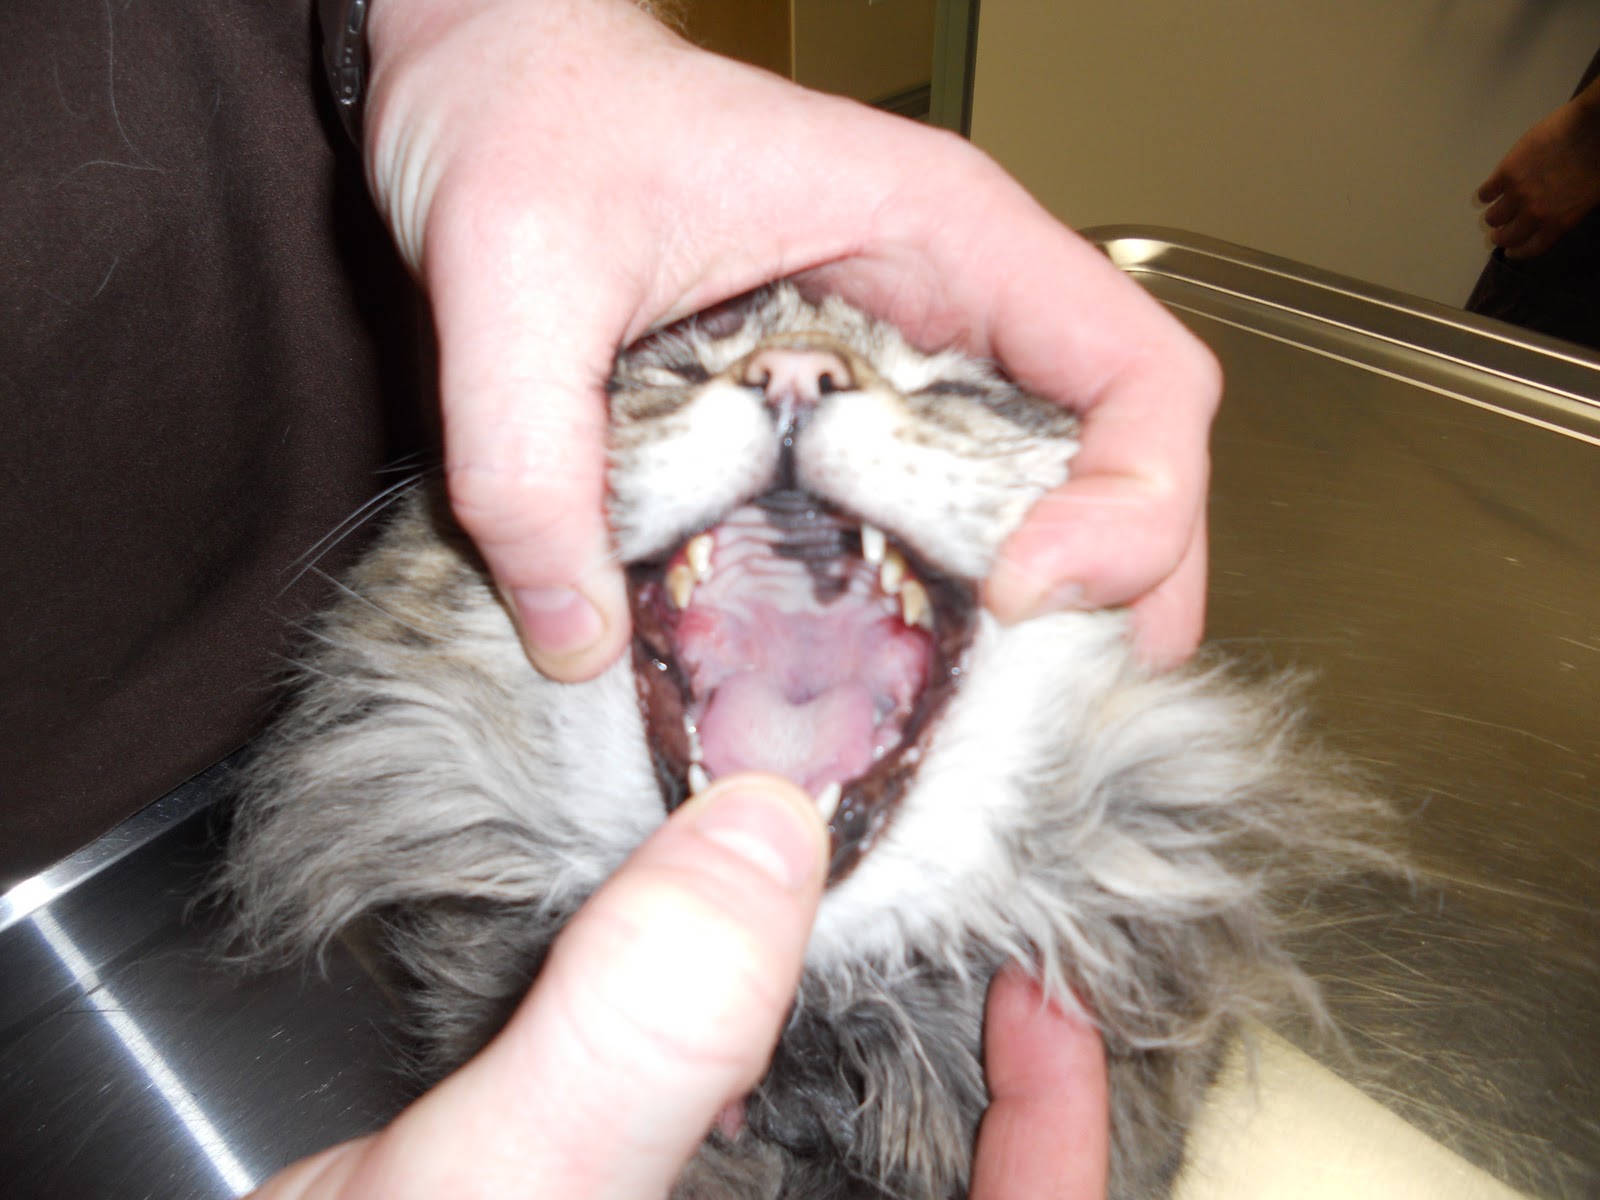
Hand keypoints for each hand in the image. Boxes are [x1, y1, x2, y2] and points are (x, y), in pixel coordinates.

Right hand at [248, 775, 1108, 1198]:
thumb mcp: (499, 1188)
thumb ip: (634, 1035)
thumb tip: (771, 834)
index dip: (1062, 1137)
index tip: (1045, 998)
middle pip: (929, 1179)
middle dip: (963, 1057)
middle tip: (957, 910)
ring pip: (826, 1135)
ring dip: (841, 1020)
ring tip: (842, 904)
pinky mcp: (606, 1189)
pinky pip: (710, 1113)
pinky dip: (721, 1030)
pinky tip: (694, 952)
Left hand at [362, 0, 1218, 677]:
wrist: (493, 85)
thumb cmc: (531, 120)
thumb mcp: (512, 284)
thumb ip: (527, 462)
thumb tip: (580, 641)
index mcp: (937, 230)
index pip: (1138, 369)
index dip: (1135, 501)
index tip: (1027, 591)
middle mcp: (954, 296)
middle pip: (1129, 450)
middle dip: (1126, 585)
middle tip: (1060, 703)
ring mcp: (911, 353)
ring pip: (1056, 486)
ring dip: (1060, 604)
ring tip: (1009, 711)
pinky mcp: (849, 404)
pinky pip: (952, 498)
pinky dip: (960, 588)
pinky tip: (917, 661)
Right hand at [1478, 82, 1599, 259]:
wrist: (1593, 127)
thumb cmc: (1599, 160)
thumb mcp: (1589, 198)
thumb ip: (1566, 214)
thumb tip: (1548, 219)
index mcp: (1559, 221)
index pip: (1531, 248)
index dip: (1518, 252)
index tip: (1511, 251)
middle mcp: (1535, 213)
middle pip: (1507, 236)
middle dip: (1501, 237)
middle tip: (1497, 234)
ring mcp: (1518, 193)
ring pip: (1493, 217)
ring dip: (1494, 217)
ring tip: (1496, 209)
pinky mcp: (1506, 173)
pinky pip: (1485, 193)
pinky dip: (1485, 195)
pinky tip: (1490, 191)